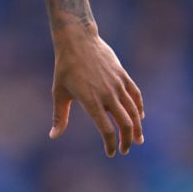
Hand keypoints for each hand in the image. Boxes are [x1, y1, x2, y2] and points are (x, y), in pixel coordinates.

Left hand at [49, 30, 144, 156]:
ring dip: (137, 127)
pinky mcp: (122, 75)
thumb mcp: (59, 92)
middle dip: (127, 141)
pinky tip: (139, 116)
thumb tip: (53, 136)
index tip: (111, 152)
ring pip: (133, 111)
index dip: (111, 144)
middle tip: (125, 149)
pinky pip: (135, 95)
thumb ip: (59, 116)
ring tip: (137, 139)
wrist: (77, 40)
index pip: (106, 130)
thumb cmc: (65, 68)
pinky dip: (139, 107)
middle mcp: (107, 94)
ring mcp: (117, 84)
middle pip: (125, 124)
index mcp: (91, 101)